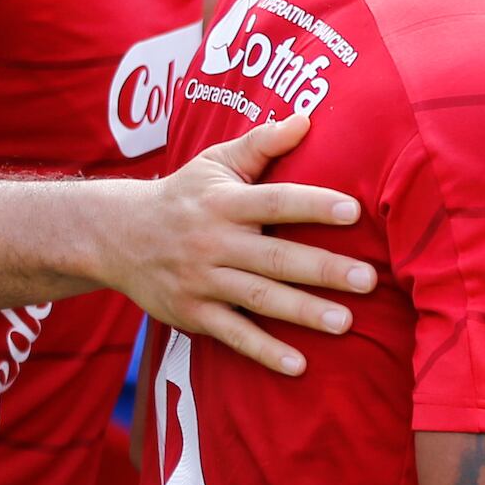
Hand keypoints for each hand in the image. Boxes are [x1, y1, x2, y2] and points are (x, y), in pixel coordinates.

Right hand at [92, 110, 375, 375]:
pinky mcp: (193, 314)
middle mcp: (215, 242)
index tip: (354, 211)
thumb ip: (262, 144)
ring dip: (303, 312)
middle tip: (368, 280)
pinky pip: (233, 335)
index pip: (276, 200)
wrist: (117, 236)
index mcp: (225, 202)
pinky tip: (298, 365)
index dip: (314, 205)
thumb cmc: (183, 195)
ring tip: (346, 323)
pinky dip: (264, 351)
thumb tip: (307, 118)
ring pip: (259, 298)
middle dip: (323, 269)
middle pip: (276, 256)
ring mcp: (203, 281)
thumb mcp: (215, 163)